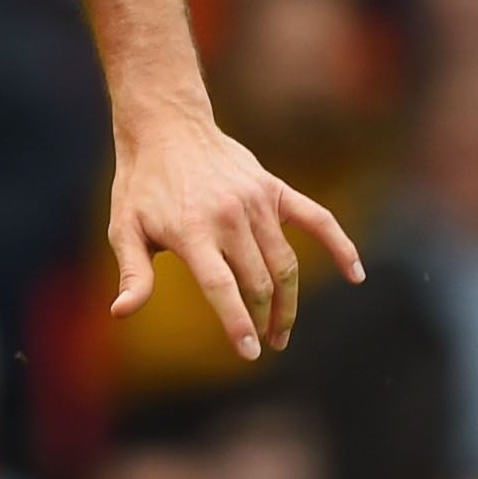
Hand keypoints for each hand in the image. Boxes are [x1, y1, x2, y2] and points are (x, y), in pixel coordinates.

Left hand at [107, 113, 363, 362]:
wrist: (168, 126)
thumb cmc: (142, 185)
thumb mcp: (125, 228)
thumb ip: (134, 273)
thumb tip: (122, 312)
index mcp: (192, 232)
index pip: (222, 288)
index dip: (237, 323)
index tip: (249, 353)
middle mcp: (229, 218)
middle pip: (258, 282)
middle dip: (263, 320)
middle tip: (264, 344)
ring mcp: (256, 202)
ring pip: (284, 264)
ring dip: (288, 302)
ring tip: (282, 330)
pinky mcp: (274, 190)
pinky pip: (317, 219)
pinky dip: (340, 246)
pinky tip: (355, 274)